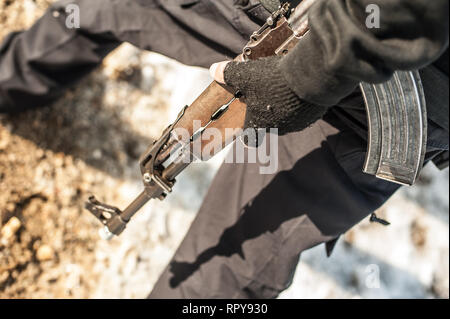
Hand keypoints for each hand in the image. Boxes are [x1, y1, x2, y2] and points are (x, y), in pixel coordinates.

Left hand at [209, 56, 327, 134]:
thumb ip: (228, 73)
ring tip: (284, 87)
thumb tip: (214, 69)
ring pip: (288, 117)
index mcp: (259, 124)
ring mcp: (297, 123)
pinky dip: (301, 102)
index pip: (251, 140)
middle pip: (270, 124)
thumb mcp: (245, 74)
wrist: (310, 78)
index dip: (249, 135)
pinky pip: (305, 111)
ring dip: (286, 106)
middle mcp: (278, 129)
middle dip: (268, 111)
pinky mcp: (313, 116)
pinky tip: (300, 87)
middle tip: (268, 93)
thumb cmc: (273, 81)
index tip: (249, 127)